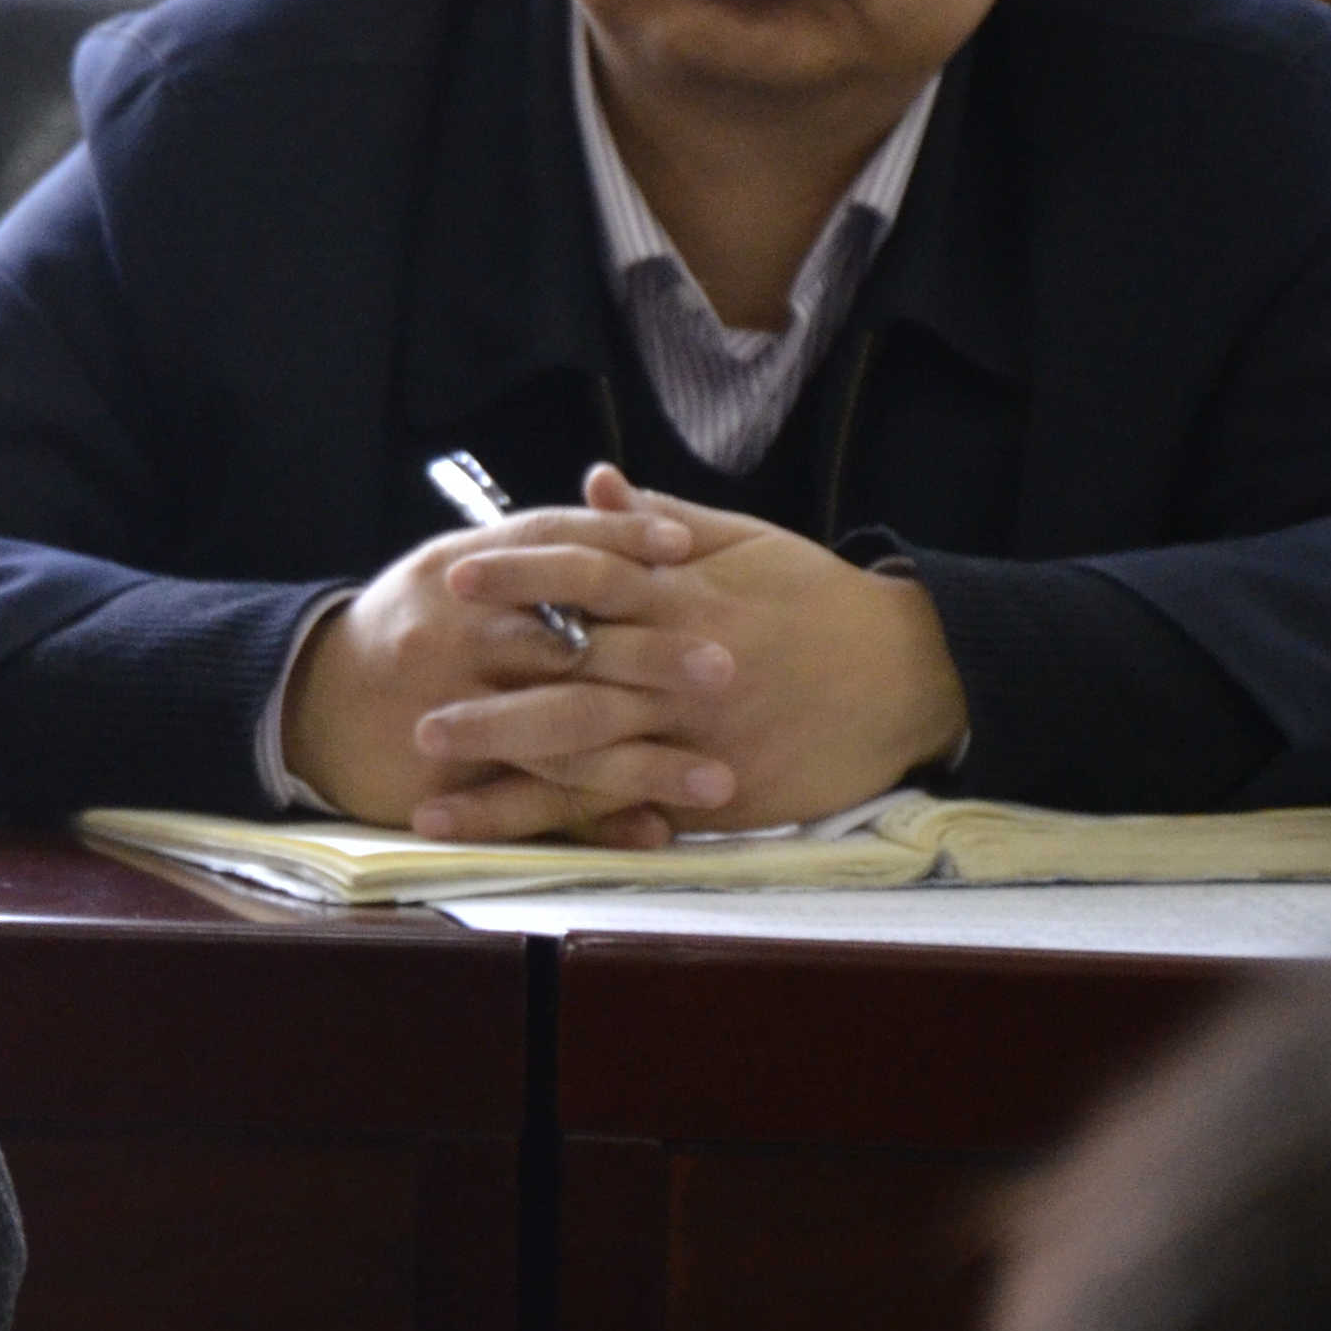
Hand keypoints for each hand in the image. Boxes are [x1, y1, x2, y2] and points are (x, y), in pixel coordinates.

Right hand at [282, 491, 723, 841]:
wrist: (307, 706)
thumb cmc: (406, 630)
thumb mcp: (452, 570)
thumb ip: (532, 543)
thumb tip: (616, 486)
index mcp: (457, 574)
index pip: (550, 542)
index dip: (620, 539)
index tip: (685, 548)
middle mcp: (453, 633)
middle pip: (567, 641)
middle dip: (651, 656)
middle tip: (726, 666)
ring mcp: (449, 706)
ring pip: (561, 731)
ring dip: (644, 759)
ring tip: (718, 778)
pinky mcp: (444, 776)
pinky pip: (532, 801)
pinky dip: (596, 818)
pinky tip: (655, 829)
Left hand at [405, 465, 968, 842]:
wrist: (915, 673)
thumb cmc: (819, 599)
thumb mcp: (746, 543)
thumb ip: (659, 521)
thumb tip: (590, 482)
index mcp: (684, 600)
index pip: (584, 583)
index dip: (517, 581)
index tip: (450, 579)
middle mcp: (683, 674)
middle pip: (573, 691)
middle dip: (492, 712)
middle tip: (415, 720)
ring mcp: (700, 741)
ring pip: (592, 767)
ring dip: (508, 793)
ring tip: (431, 806)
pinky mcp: (722, 795)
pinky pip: (638, 814)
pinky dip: (578, 832)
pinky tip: (517, 848)